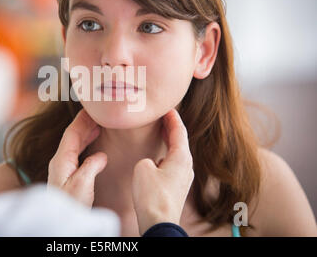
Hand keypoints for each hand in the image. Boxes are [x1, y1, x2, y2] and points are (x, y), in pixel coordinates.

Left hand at [47, 109, 106, 206]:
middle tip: (98, 113)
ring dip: (86, 133)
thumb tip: (101, 156)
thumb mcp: (82, 184)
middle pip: (72, 136)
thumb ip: (91, 165)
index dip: (82, 120)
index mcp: (61, 159)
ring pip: (75, 145)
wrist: (59, 222)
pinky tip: (95, 145)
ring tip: (98, 124)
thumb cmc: (70, 204)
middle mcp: (60, 161)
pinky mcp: (67, 176)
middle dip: (85, 123)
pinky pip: (77, 154)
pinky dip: (86, 145)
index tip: (91, 109)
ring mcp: (63, 168)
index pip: (71, 133)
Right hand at [132, 109, 193, 234]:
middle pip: (180, 141)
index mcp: (181, 157)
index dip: (172, 117)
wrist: (158, 222)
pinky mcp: (177, 187)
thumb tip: (151, 163)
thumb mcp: (143, 167)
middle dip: (171, 127)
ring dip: (169, 141)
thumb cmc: (152, 195)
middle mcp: (186, 166)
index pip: (179, 130)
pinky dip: (166, 154)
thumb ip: (147, 158)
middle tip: (164, 116)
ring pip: (177, 153)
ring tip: (161, 132)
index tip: (168, 107)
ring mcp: (183, 178)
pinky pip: (173, 164)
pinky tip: (158, 156)